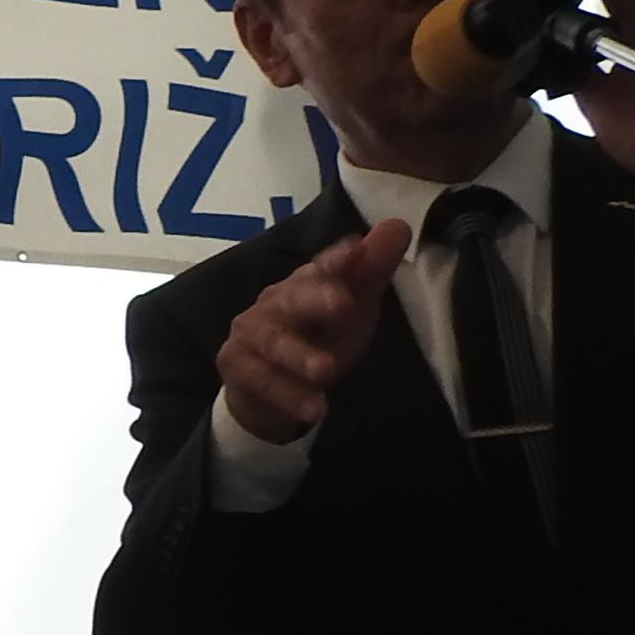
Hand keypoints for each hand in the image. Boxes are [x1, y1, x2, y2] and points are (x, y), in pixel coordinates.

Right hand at [214, 218, 410, 445]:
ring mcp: (250, 333)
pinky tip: (315, 409)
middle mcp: (273, 302)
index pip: (321, 267)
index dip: (337, 261)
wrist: (267, 391)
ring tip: (327, 371)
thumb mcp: (352, 311)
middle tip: (344, 305)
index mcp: (304, 283)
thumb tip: (398, 225)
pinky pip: (263, 381)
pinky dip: (289, 396)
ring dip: (300, 357)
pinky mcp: (236, 365)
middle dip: (315, 300)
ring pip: (275, 344)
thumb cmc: (316, 341)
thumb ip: (372, 272)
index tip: (356, 251)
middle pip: (292, 299)